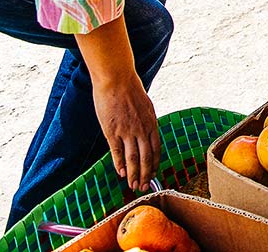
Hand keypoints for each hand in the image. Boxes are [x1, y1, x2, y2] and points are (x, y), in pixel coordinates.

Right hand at [75, 16, 159, 190]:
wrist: (117, 80)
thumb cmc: (131, 91)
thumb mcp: (146, 107)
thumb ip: (147, 122)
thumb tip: (147, 134)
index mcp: (152, 123)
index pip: (156, 149)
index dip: (154, 164)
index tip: (153, 175)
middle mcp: (142, 129)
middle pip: (145, 158)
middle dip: (145, 174)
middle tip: (143, 187)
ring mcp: (127, 131)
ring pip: (132, 158)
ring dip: (133, 174)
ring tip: (133, 185)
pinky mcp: (112, 131)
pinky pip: (117, 151)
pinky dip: (119, 164)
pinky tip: (120, 173)